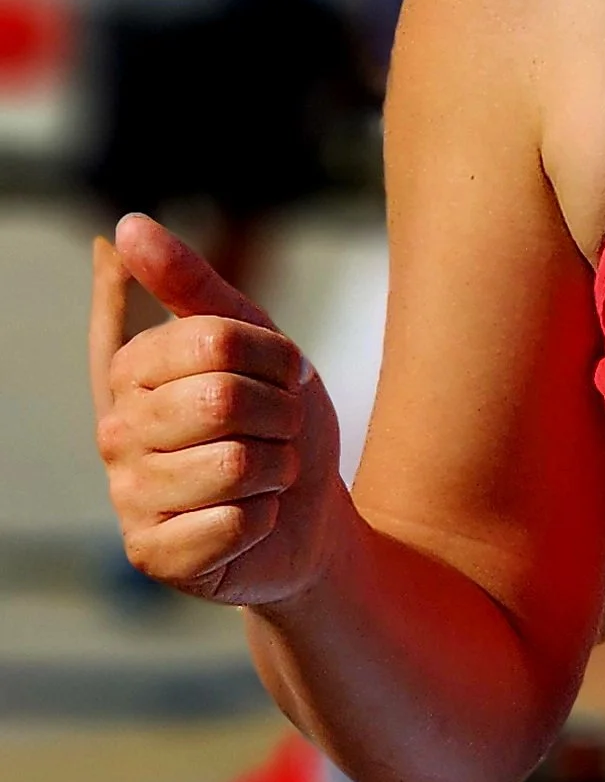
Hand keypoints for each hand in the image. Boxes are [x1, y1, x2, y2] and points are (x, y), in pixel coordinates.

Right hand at [90, 216, 342, 607]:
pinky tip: (250, 522)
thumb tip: (126, 226)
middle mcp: (117, 432)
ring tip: (264, 477)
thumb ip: (190, 284)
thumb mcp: (250, 342)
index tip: (282, 375)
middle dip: (279, 417)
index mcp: (132, 371)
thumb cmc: (274, 423)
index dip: (275, 358)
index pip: (216, 339)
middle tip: (276, 433)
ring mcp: (128, 497)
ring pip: (235, 466)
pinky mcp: (153, 554)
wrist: (309, 517)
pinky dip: (264, 519)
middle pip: (224, 400)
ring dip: (276, 471)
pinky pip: (235, 523)